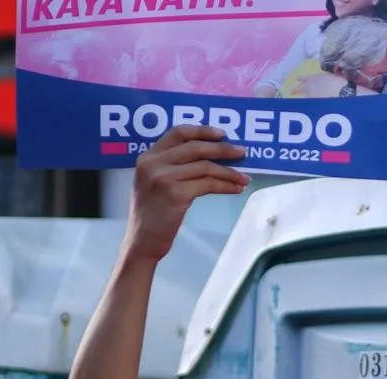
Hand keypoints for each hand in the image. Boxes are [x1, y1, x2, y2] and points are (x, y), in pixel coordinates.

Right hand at [123, 125, 248, 264]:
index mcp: (147, 157)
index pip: (178, 133)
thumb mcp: (153, 182)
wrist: (142, 241)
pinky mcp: (176, 194)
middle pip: (195, 147)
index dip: (202, 130)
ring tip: (244, 177)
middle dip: (222, 149)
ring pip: (205, 167)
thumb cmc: (152, 214)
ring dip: (229, 172)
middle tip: (242, 152)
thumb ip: (171, 166)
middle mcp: (154, 163)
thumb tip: (209, 157)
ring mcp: (164, 178)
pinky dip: (225, 186)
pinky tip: (235, 189)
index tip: (222, 134)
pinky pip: (208, 184)